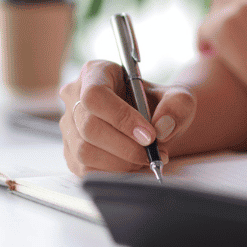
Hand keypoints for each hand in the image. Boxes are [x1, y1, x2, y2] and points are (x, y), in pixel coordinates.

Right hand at [59, 60, 195, 175]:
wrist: (150, 123)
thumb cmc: (158, 105)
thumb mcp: (177, 98)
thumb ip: (177, 106)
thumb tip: (162, 127)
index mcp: (95, 72)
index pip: (95, 95)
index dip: (121, 118)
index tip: (149, 135)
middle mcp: (74, 96)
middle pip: (88, 127)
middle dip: (125, 147)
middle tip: (152, 152)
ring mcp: (68, 125)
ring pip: (84, 151)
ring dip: (120, 163)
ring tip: (145, 159)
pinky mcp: (70, 151)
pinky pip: (85, 169)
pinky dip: (113, 173)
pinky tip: (132, 166)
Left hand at [197, 0, 246, 103]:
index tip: (233, 4)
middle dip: (223, 1)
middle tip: (220, 22)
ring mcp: (243, 6)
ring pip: (215, 5)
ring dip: (213, 22)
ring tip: (213, 40)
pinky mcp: (225, 25)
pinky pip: (203, 27)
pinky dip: (202, 41)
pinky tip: (205, 51)